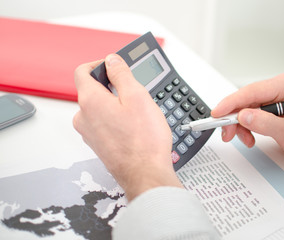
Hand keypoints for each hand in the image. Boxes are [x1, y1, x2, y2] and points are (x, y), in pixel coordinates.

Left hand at [73, 54, 182, 200]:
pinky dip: (115, 120)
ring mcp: (89, 133)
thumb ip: (121, 73)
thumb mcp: (137, 96)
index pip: (82, 71)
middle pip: (92, 91)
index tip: (113, 67)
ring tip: (137, 114)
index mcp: (90, 101)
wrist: (145, 174)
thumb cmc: (143, 140)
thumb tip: (112, 60)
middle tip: (134, 93)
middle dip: (112, 87)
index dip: (98, 64)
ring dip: (115, 105)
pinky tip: (133, 128)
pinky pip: (103, 124)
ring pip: (99, 109)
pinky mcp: (98, 145)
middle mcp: (83, 117)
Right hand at [212, 73, 283, 163]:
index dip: (232, 103)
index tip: (217, 113)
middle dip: (234, 118)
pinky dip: (246, 125)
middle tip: (227, 134)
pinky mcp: (271, 104)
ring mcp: (275, 95)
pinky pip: (251, 112)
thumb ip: (266, 123)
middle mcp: (280, 87)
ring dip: (240, 124)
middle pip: (246, 99)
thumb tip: (242, 116)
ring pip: (246, 106)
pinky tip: (250, 136)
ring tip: (245, 139)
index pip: (252, 91)